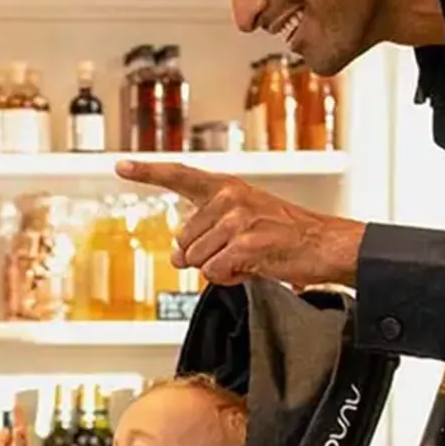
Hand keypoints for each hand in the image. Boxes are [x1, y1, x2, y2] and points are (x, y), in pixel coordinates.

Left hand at [118, 160, 365, 287]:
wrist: (324, 244)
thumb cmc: (284, 235)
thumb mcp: (242, 224)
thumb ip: (205, 234)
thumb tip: (177, 257)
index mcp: (225, 187)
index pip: (179, 175)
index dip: (147, 172)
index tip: (120, 166)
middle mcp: (228, 197)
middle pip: (184, 241)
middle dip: (204, 256)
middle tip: (236, 252)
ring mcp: (237, 219)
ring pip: (197, 261)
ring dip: (219, 268)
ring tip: (248, 258)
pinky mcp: (246, 244)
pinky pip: (215, 273)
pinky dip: (230, 279)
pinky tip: (251, 268)